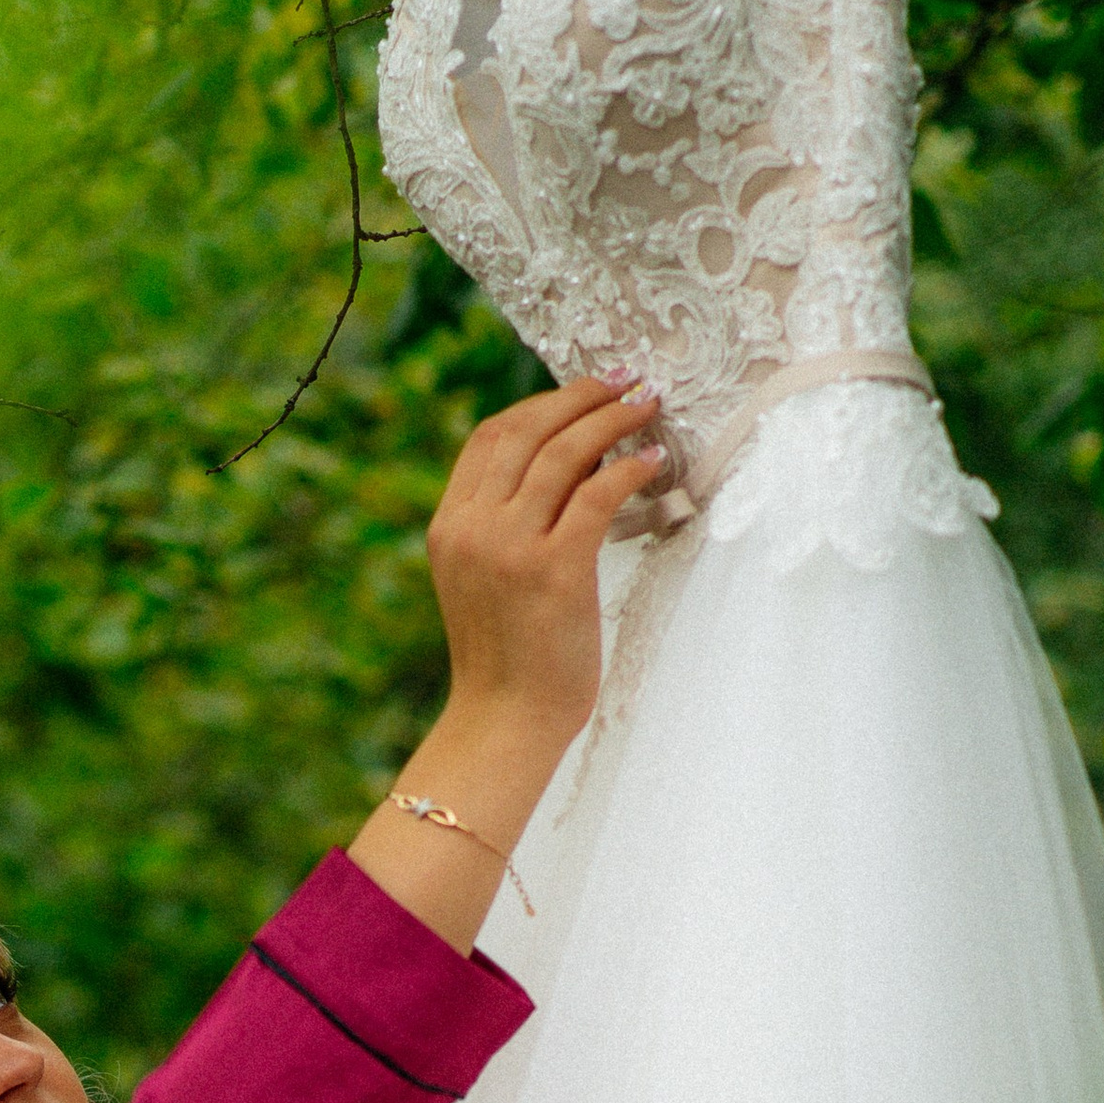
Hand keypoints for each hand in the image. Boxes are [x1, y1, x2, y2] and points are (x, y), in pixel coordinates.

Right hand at [424, 375, 663, 744]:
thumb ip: (506, 526)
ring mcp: (509, 548)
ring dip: (613, 420)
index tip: (584, 392)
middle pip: (526, 431)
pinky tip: (653, 462)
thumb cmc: (508, 660)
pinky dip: (630, 470)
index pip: (490, 438)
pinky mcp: (553, 569)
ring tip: (649, 406)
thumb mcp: (487, 580)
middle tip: (626, 381)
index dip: (541, 404)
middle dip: (582, 397)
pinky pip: (598, 496)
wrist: (504, 721)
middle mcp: (472, 529)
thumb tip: (573, 469)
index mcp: (450, 527)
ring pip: (563, 454)